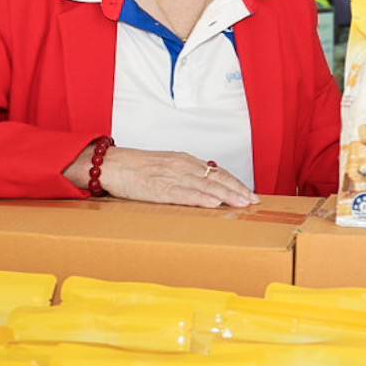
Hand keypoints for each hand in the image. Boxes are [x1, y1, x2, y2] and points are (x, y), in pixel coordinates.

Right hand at [61, 145, 257, 207]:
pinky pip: (184, 194)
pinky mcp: (159, 189)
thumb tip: (204, 187)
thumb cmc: (137, 167)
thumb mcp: (166, 166)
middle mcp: (182, 166)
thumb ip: (185, 175)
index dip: (235, 182)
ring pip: (205, 187)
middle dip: (237, 190)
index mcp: (185, 161)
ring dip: (226, 196)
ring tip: (242, 204)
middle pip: (216, 179)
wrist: (111, 164)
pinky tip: (214, 204)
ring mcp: (172, 177)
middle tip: (254, 201)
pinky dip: (201, 199)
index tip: (250, 193)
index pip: (217, 172)